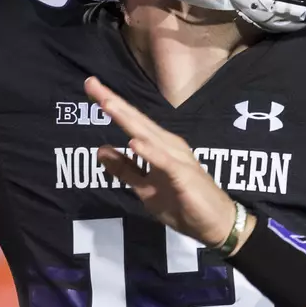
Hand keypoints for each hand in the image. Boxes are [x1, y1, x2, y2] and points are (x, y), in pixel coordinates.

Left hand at [85, 77, 249, 248]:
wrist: (216, 224)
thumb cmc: (183, 205)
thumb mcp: (145, 189)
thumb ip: (126, 170)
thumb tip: (101, 150)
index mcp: (159, 146)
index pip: (131, 122)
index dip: (111, 104)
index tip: (90, 86)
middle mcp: (168, 145)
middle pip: (136, 121)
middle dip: (113, 102)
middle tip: (91, 83)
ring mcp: (177, 159)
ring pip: (148, 135)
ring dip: (128, 120)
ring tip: (107, 104)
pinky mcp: (184, 175)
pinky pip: (164, 162)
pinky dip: (149, 152)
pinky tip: (134, 142)